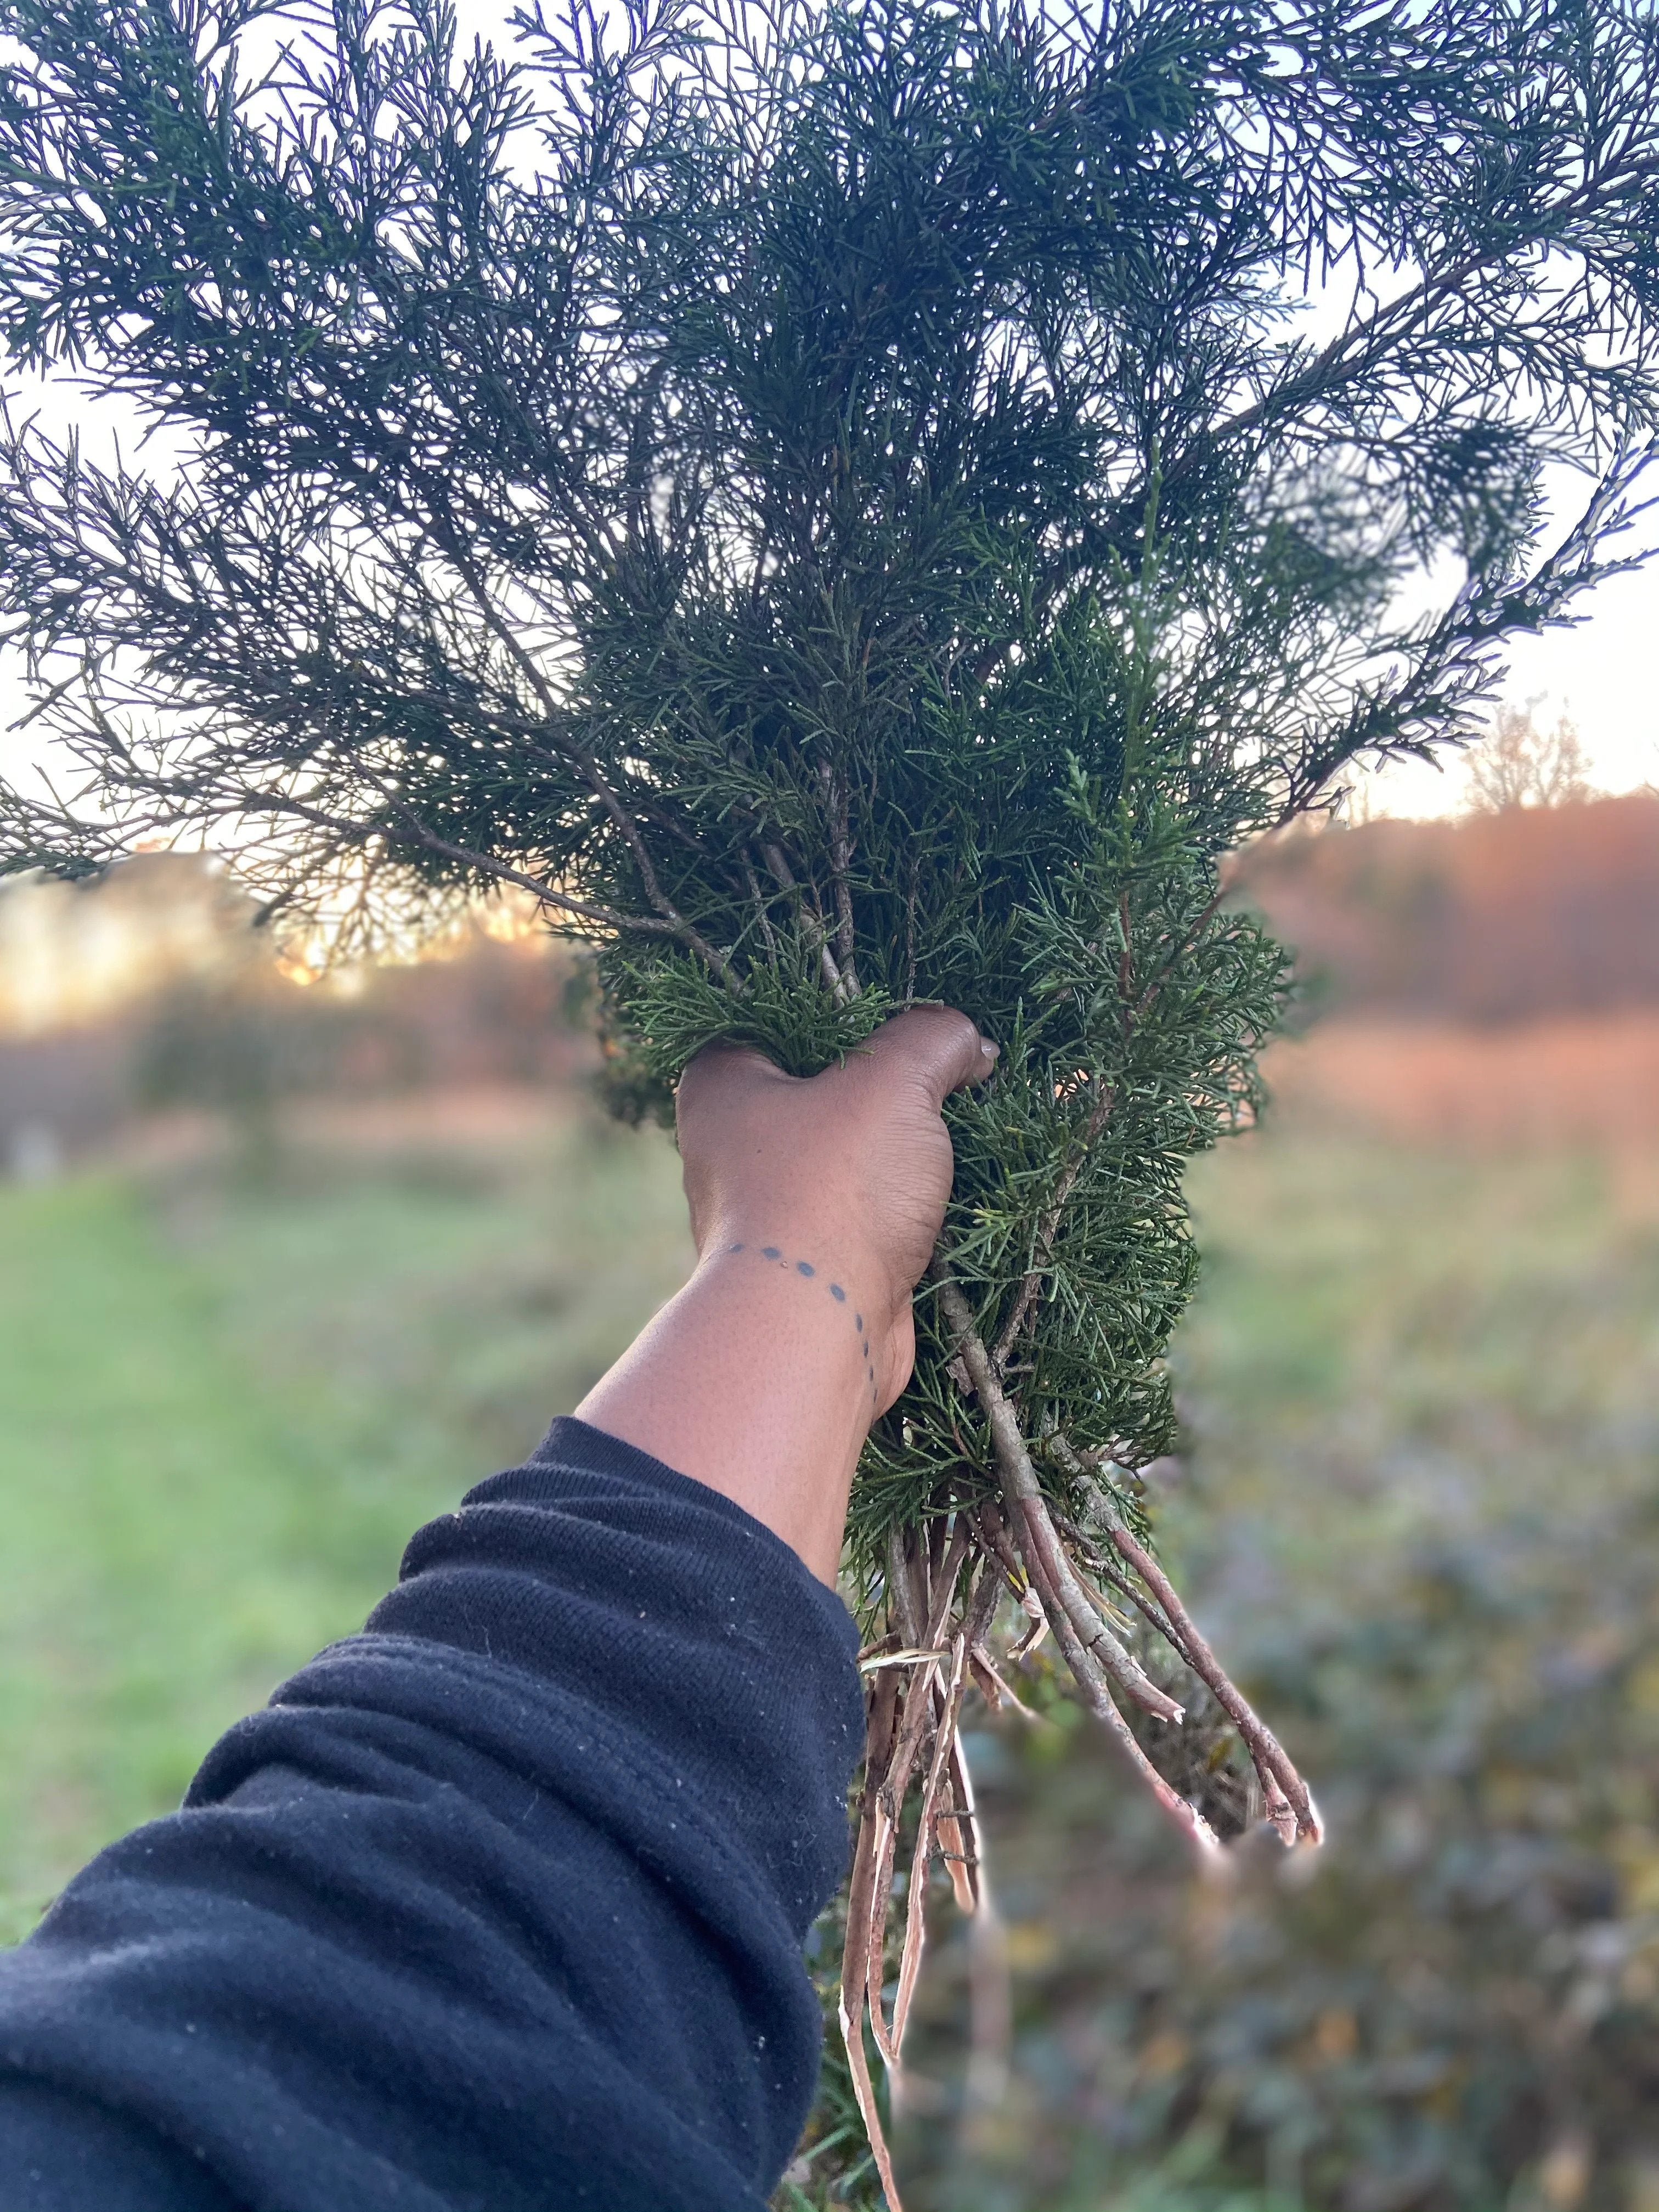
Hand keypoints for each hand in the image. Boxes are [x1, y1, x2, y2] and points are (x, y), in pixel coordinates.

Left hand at [675, 1006, 997, 1411]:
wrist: (816, 1330)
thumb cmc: (832, 1191)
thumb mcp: (893, 1082)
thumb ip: (933, 1038)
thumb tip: (968, 1041)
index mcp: (721, 1084)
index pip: (782, 1015)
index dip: (850, 1007)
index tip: (910, 1011)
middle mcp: (731, 1144)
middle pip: (822, 1084)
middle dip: (886, 1080)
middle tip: (948, 1063)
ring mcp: (769, 1207)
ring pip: (847, 1152)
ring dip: (900, 1146)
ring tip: (960, 1123)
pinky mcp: (809, 1258)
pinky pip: (863, 1209)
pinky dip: (901, 1201)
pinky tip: (948, 1188)